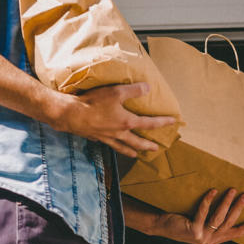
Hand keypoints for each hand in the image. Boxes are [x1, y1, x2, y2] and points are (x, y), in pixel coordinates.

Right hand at [51, 82, 175, 157]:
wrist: (70, 115)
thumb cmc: (94, 103)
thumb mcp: (116, 92)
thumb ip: (133, 90)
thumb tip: (148, 88)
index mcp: (126, 122)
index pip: (149, 124)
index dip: (162, 122)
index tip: (173, 122)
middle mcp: (118, 133)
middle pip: (137, 142)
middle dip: (147, 145)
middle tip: (155, 149)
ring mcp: (106, 138)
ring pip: (122, 147)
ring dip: (131, 151)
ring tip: (136, 155)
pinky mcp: (95, 137)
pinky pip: (108, 144)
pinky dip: (113, 146)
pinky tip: (112, 144)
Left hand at [153, 188, 243, 243]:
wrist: (162, 227)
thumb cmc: (182, 222)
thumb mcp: (201, 223)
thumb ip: (213, 220)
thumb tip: (230, 202)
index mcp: (214, 240)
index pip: (237, 233)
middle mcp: (210, 241)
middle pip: (230, 223)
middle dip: (239, 208)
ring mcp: (202, 237)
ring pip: (219, 218)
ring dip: (227, 202)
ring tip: (232, 190)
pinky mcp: (193, 231)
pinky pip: (203, 213)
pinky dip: (209, 201)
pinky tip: (213, 191)